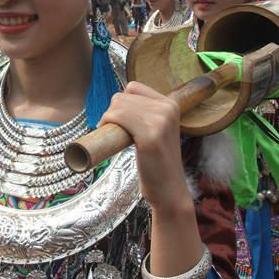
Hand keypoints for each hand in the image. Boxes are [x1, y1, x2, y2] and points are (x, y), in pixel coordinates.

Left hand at [97, 81, 191, 210]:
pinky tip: (113, 138)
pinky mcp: (150, 136)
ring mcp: (161, 121)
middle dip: (113, 114)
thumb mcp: (158, 129)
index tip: (123, 121)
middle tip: (117, 134)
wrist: (169, 190)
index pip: (133, 87)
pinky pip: (117, 117)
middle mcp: (168, 108)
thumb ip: (145, 112)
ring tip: (116, 137)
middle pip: (122, 97)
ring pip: (117, 105)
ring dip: (108, 120)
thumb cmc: (157, 162)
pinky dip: (108, 124)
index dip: (121, 104)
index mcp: (171, 104)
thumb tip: (117, 98)